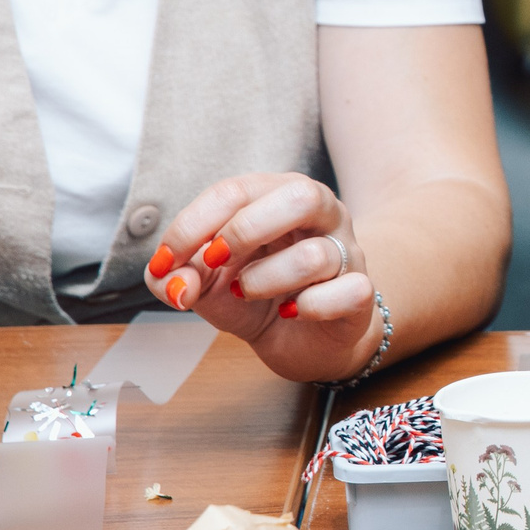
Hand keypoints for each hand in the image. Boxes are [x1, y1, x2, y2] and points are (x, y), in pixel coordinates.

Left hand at [148, 172, 377, 383]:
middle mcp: (322, 215)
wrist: (301, 339)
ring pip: (315, 255)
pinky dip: (310, 308)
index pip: (237, 190)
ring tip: (247, 292)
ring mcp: (348, 252)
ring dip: (264, 280)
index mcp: (278, 196)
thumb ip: (174, 277)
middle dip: (244, 231)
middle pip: (300, 196)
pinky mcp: (362, 293)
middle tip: (215, 261)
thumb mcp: (203, 284)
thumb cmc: (255, 296)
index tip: (167, 259)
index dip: (193, 224)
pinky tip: (292, 312)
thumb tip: (176, 284)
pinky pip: (348, 292)